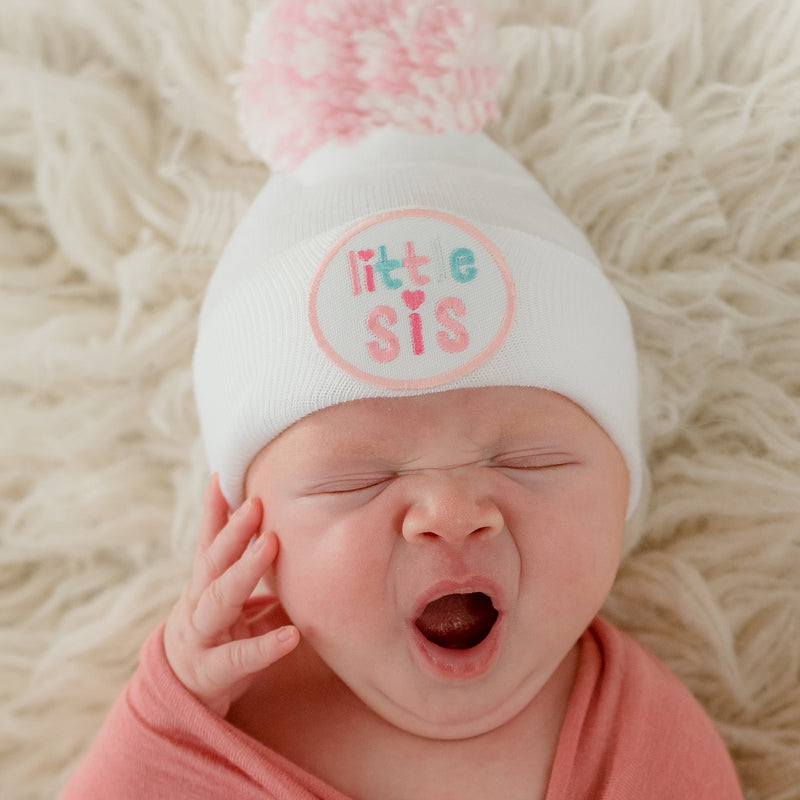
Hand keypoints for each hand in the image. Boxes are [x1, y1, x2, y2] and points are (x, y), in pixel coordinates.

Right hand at [164, 475, 299, 716]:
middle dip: (233, 531)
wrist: (182, 695)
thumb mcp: (233, 600)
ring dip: (244, 570)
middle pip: (212, 562)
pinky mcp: (212, 671)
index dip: (214, 511)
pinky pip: (239, 657)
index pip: (208, 541)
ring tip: (271, 544)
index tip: (222, 477)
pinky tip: (292, 636)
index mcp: (204, 584)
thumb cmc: (218, 635)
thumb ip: (257, 573)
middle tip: (256, 504)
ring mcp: (200, 637)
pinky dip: (265, 646)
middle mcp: (197, 604)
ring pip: (218, 600)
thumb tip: (297, 536)